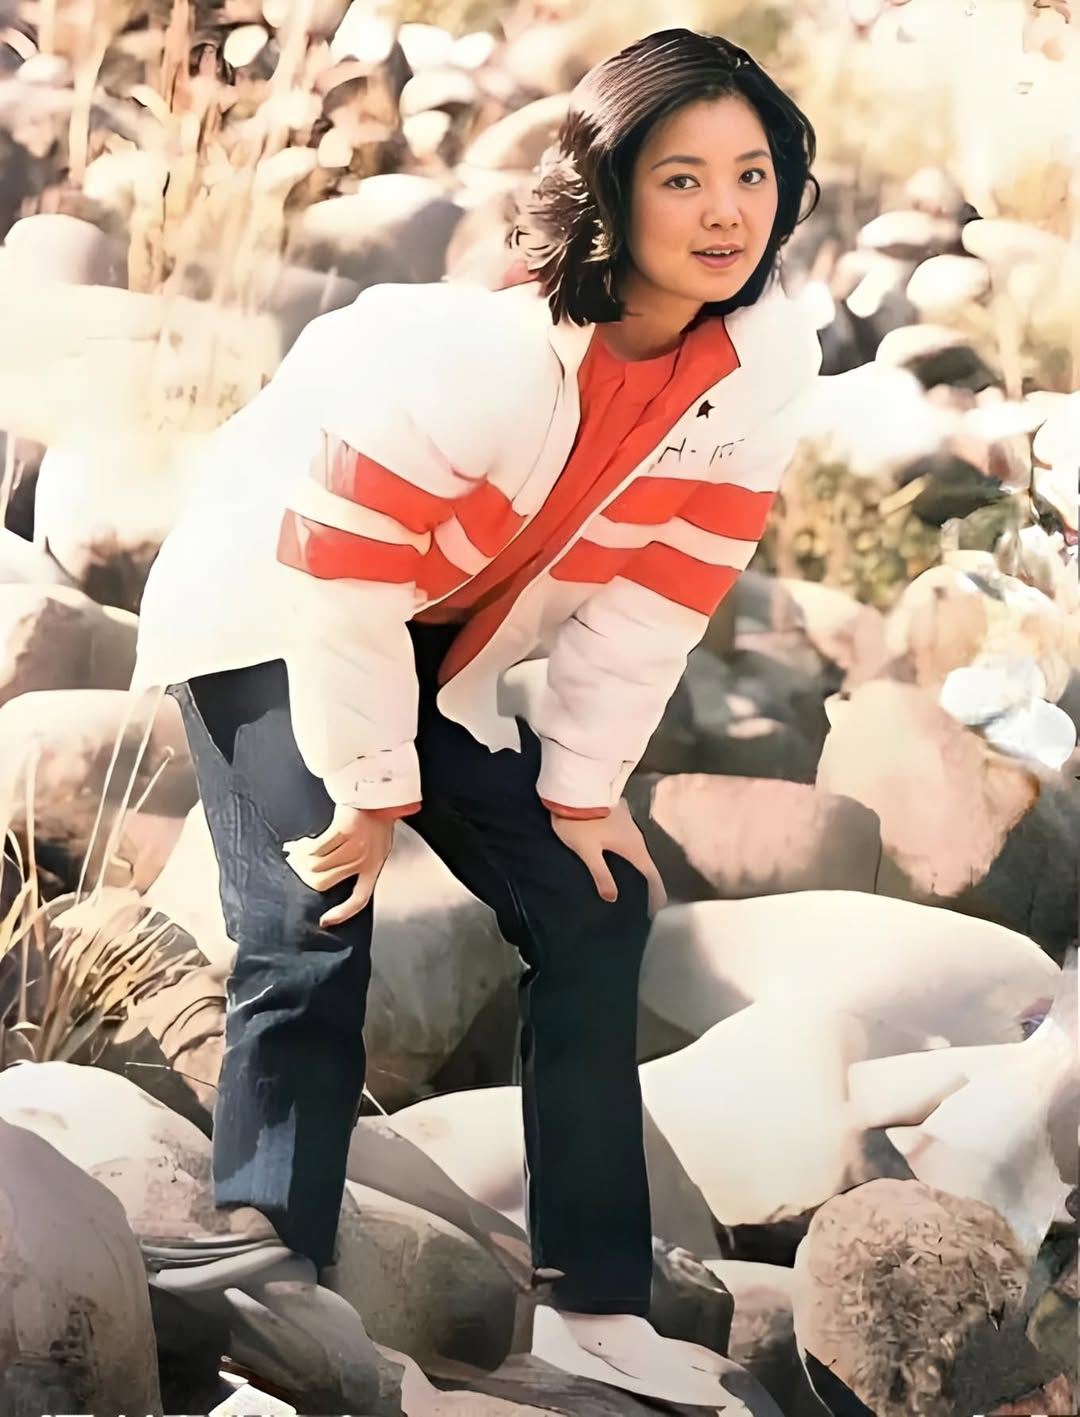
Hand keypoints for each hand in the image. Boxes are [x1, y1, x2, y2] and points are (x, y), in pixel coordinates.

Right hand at [284, 805, 393, 928]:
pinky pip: (316, 847)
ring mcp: (354, 846)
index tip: (324, 921)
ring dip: (301, 860)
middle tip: (297, 867)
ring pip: (317, 865)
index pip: (360, 900)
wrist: (381, 794)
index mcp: (374, 867)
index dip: (341, 913)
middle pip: (325, 882)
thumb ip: (356, 862)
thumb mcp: (375, 846)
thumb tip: (323, 871)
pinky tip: (302, 844)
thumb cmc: (376, 820)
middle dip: (306, 877)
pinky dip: (304, 847)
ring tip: (297, 853)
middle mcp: (364, 860)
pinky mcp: (343, 831)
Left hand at [551, 799, 667, 916]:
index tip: (657, 908)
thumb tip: (612, 898)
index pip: (651, 874)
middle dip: (645, 881)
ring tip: (628, 880)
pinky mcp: (618, 814)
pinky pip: (626, 838)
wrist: (573, 788)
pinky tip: (614, 855)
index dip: (656, 892)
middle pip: (644, 862)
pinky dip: (624, 850)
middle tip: (642, 899)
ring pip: (635, 849)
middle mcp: (636, 834)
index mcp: (633, 846)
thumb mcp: (587, 852)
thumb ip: (601, 875)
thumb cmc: (580, 822)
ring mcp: (628, 822)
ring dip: (634, 864)